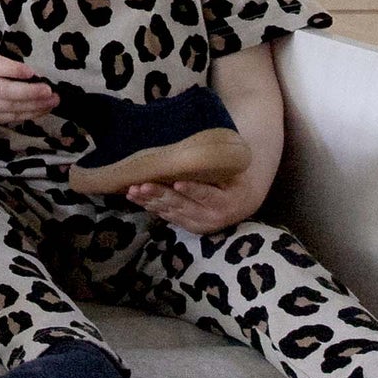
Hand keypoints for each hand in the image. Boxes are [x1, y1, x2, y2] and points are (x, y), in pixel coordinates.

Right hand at [0, 53, 58, 126]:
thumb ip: (9, 66)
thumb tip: (35, 76)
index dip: (15, 71)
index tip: (32, 72)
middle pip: (6, 92)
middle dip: (29, 92)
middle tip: (48, 91)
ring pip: (13, 107)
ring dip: (36, 105)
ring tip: (53, 100)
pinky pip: (15, 117)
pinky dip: (32, 113)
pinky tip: (45, 108)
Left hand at [126, 169, 260, 232]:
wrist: (244, 201)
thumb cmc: (236, 177)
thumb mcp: (234, 171)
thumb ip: (216, 166)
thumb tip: (194, 150)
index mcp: (226, 202)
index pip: (208, 195)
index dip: (193, 190)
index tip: (177, 183)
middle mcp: (212, 218)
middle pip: (183, 205)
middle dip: (161, 195)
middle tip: (142, 185)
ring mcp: (199, 225)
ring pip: (171, 212)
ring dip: (150, 201)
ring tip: (133, 191)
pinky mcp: (188, 227)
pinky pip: (168, 216)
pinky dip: (152, 206)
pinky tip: (137, 198)